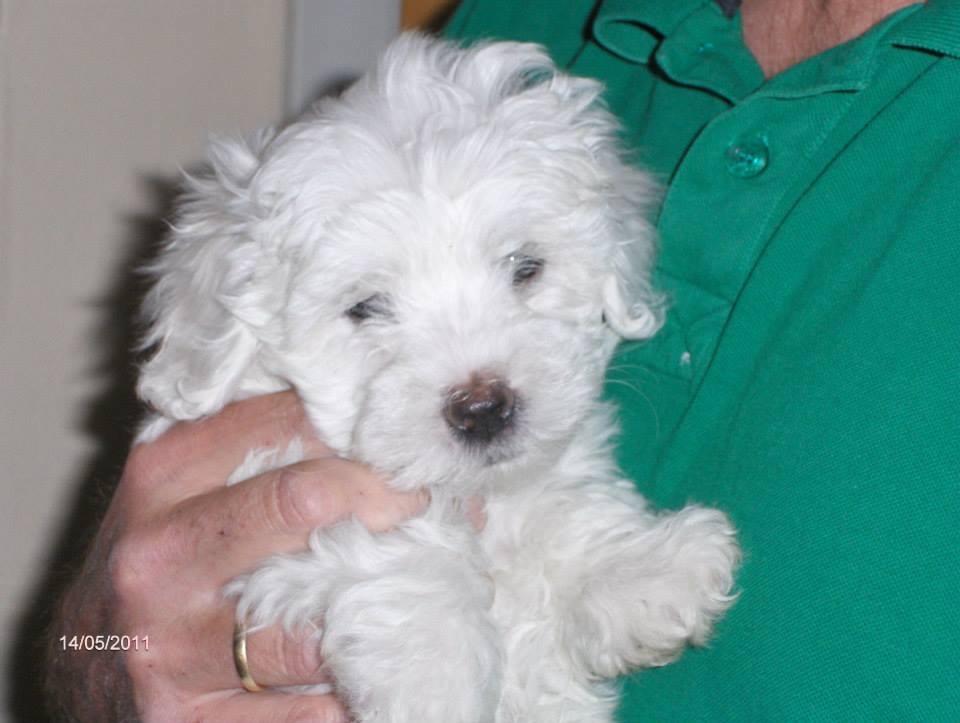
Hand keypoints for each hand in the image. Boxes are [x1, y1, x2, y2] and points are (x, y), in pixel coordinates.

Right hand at [46, 391, 427, 721]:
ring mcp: (171, 646)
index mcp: (162, 476)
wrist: (80, 660)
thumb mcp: (183, 484)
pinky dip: (354, 693)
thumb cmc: (157, 560)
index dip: (366, 432)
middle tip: (427, 505)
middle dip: (386, 499)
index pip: (287, 423)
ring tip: (416, 590)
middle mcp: (160, 555)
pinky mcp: (189, 722)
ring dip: (380, 607)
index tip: (412, 446)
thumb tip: (376, 429)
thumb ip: (257, 444)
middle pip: (303, 502)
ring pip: (312, 624)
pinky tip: (376, 669)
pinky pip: (305, 715)